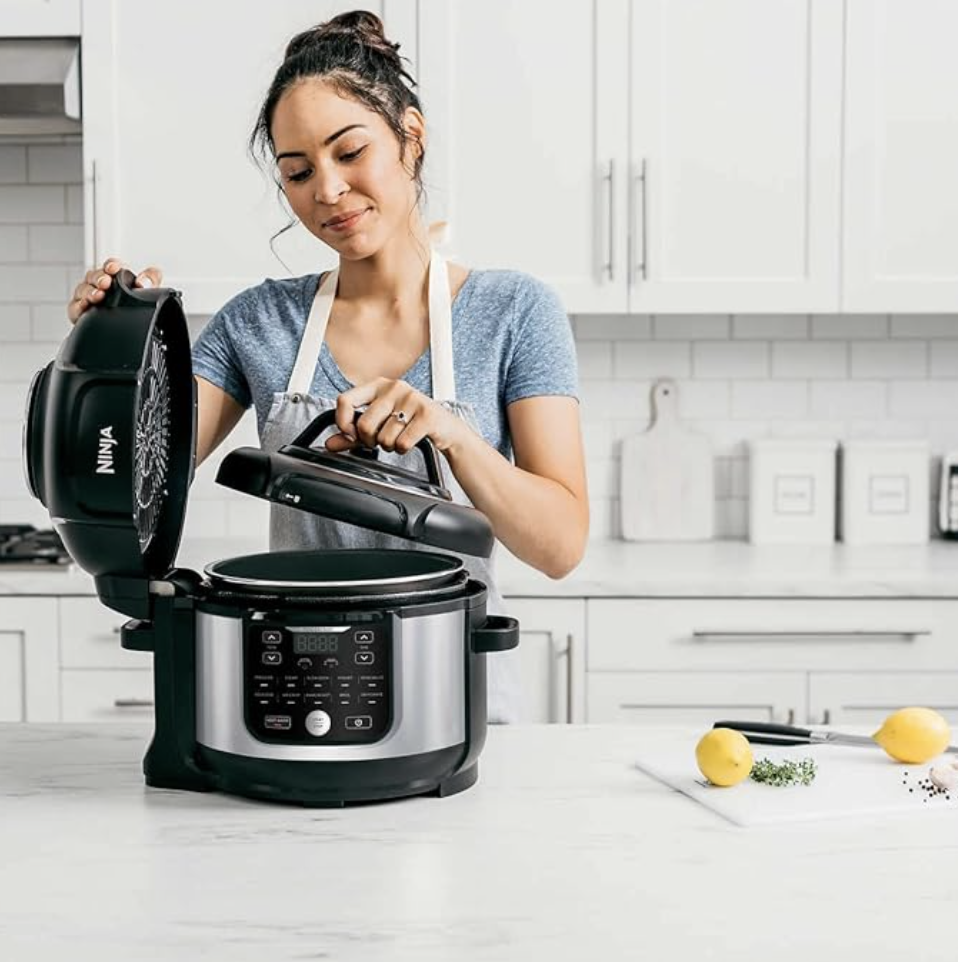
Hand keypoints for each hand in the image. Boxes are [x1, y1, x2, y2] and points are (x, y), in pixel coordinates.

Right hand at [67, 258, 163, 323]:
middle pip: (94, 276)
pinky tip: (85, 305)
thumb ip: (150, 280)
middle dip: (99, 278)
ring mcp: (88, 297)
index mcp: (115, 276)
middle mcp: (99, 284)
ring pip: (83, 290)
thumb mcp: (148, 290)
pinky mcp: (80, 313)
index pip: (111, 266)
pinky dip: (79, 306)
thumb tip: (143, 282)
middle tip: (105, 283)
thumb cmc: (134, 305)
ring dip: (90, 292)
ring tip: (98, 296)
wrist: (125, 329)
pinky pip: (75, 307)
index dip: (111, 265)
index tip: (113, 269)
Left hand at [326, 378, 470, 456]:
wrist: (445, 429)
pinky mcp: (426, 414)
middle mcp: (394, 387)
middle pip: (364, 424)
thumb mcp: (379, 426)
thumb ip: (352, 435)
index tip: (350, 434)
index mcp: (378, 385)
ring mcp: (412, 398)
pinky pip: (402, 443)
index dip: (343, 422)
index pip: (345, 399)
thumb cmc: (410, 423)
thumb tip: (330, 443)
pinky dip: (403, 449)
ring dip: (390, 446)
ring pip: (384, 437)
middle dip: (371, 441)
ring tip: (400, 438)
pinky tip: (411, 441)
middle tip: (381, 440)